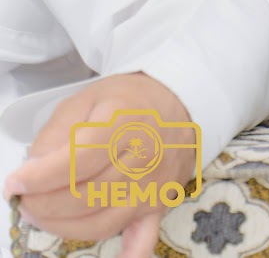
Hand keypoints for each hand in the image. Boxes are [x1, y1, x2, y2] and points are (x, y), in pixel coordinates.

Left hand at [3, 72, 195, 257]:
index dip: (40, 177)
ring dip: (64, 226)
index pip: (78, 160)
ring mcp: (154, 184)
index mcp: (126, 124)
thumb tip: (35, 169)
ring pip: (104, 221)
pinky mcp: (160, 202)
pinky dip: (133, 252)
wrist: (177, 101)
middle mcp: (145, 156)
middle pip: (88, 195)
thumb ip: (57, 132)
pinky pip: (147, 233)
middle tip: (24, 200)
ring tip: (42, 215)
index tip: (16, 182)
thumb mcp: (86, 100)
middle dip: (45, 204)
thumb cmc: (127, 101)